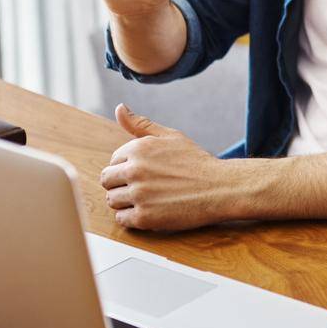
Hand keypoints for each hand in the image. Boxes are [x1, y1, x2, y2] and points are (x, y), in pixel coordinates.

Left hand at [99, 105, 238, 229]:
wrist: (220, 188)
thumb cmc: (196, 162)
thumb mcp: (171, 136)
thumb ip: (141, 124)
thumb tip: (119, 108)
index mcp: (138, 148)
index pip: (113, 161)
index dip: (127, 168)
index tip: (144, 173)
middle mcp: (134, 170)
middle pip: (106, 180)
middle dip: (120, 184)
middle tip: (141, 188)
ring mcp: (138, 194)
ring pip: (112, 200)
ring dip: (125, 201)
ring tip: (146, 199)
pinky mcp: (144, 217)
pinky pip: (121, 219)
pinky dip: (131, 218)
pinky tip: (149, 211)